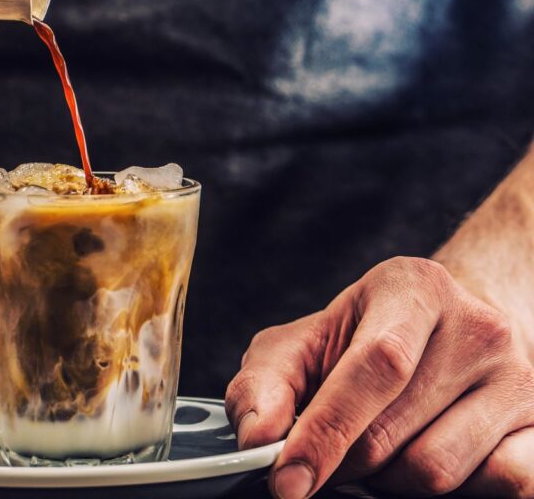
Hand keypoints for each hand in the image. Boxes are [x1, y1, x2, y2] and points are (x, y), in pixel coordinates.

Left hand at [226, 257, 533, 497]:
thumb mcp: (299, 347)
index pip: (376, 365)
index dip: (327, 430)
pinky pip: (496, 485)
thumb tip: (259, 437)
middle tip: (326, 457)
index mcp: (413, 288)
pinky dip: (449, 492)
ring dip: (389, 480)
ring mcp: (520, 377)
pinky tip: (427, 456)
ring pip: (436, 471)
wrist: (445, 336)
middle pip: (393, 433)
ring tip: (379, 449)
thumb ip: (263, 386)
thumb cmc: (358, 343)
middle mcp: (478, 326)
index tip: (288, 479)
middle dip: (343, 462)